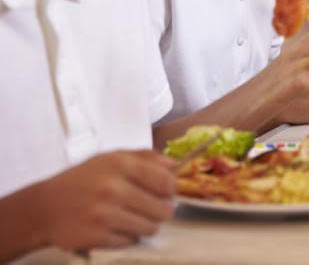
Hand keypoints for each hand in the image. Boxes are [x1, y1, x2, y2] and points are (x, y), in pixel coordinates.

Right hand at [35, 150, 174, 249]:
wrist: (44, 207)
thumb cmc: (83, 179)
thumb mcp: (111, 158)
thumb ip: (145, 157)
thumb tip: (175, 165)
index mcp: (120, 165)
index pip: (166, 181)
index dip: (171, 190)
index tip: (165, 192)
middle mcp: (113, 189)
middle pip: (163, 209)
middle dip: (159, 210)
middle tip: (148, 208)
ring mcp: (103, 215)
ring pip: (150, 228)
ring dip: (145, 225)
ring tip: (131, 218)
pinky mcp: (96, 237)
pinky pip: (129, 241)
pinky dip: (126, 237)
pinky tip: (113, 227)